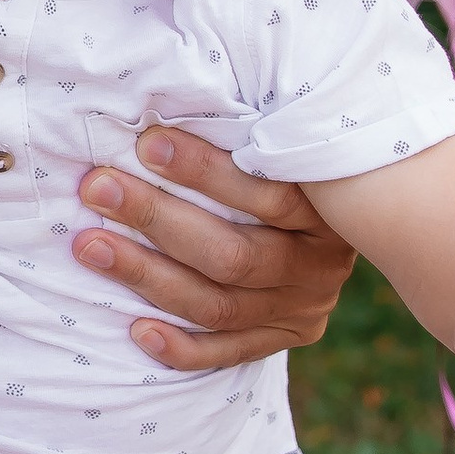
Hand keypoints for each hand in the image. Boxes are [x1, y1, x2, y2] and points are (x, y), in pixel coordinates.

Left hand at [72, 129, 355, 371]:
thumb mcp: (288, 148)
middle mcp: (318, 266)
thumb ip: (249, 134)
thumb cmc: (292, 168)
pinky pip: (226, 353)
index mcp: (325, 211)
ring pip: (216, 304)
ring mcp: (302, 310)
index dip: (203, 171)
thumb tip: (165, 100)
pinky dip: (180, 346)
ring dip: (146, 276)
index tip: (146, 143)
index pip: (265, 195)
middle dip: (156, 219)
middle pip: (232, 255)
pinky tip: (135, 330)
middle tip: (96, 189)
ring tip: (89, 246)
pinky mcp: (282, 338)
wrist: (365, 227)